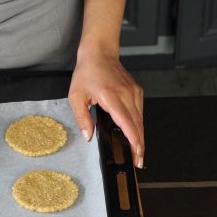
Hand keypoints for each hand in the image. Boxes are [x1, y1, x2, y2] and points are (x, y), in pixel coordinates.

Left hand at [69, 47, 144, 167]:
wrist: (99, 54)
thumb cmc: (86, 74)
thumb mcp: (76, 96)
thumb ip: (82, 118)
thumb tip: (89, 136)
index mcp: (111, 97)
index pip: (127, 123)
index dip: (134, 141)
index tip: (137, 154)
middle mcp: (127, 95)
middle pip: (138, 125)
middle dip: (139, 145)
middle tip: (138, 162)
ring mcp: (134, 93)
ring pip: (140, 120)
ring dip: (140, 136)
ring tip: (137, 152)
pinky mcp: (137, 91)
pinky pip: (139, 112)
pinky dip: (138, 125)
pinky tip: (134, 134)